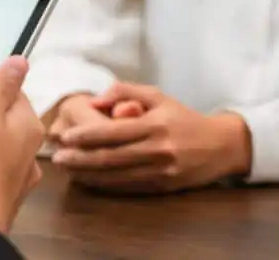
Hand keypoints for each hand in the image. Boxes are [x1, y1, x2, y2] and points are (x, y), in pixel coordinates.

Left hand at [52, 82, 252, 193]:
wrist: (220, 146)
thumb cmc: (184, 118)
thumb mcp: (158, 96)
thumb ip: (126, 91)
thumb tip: (96, 99)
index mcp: (155, 125)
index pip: (114, 132)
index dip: (87, 136)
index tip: (67, 136)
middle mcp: (157, 150)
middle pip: (110, 157)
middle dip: (81, 159)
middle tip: (58, 158)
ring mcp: (159, 171)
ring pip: (116, 176)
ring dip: (88, 174)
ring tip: (68, 170)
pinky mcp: (161, 187)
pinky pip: (127, 187)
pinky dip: (105, 184)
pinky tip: (89, 179)